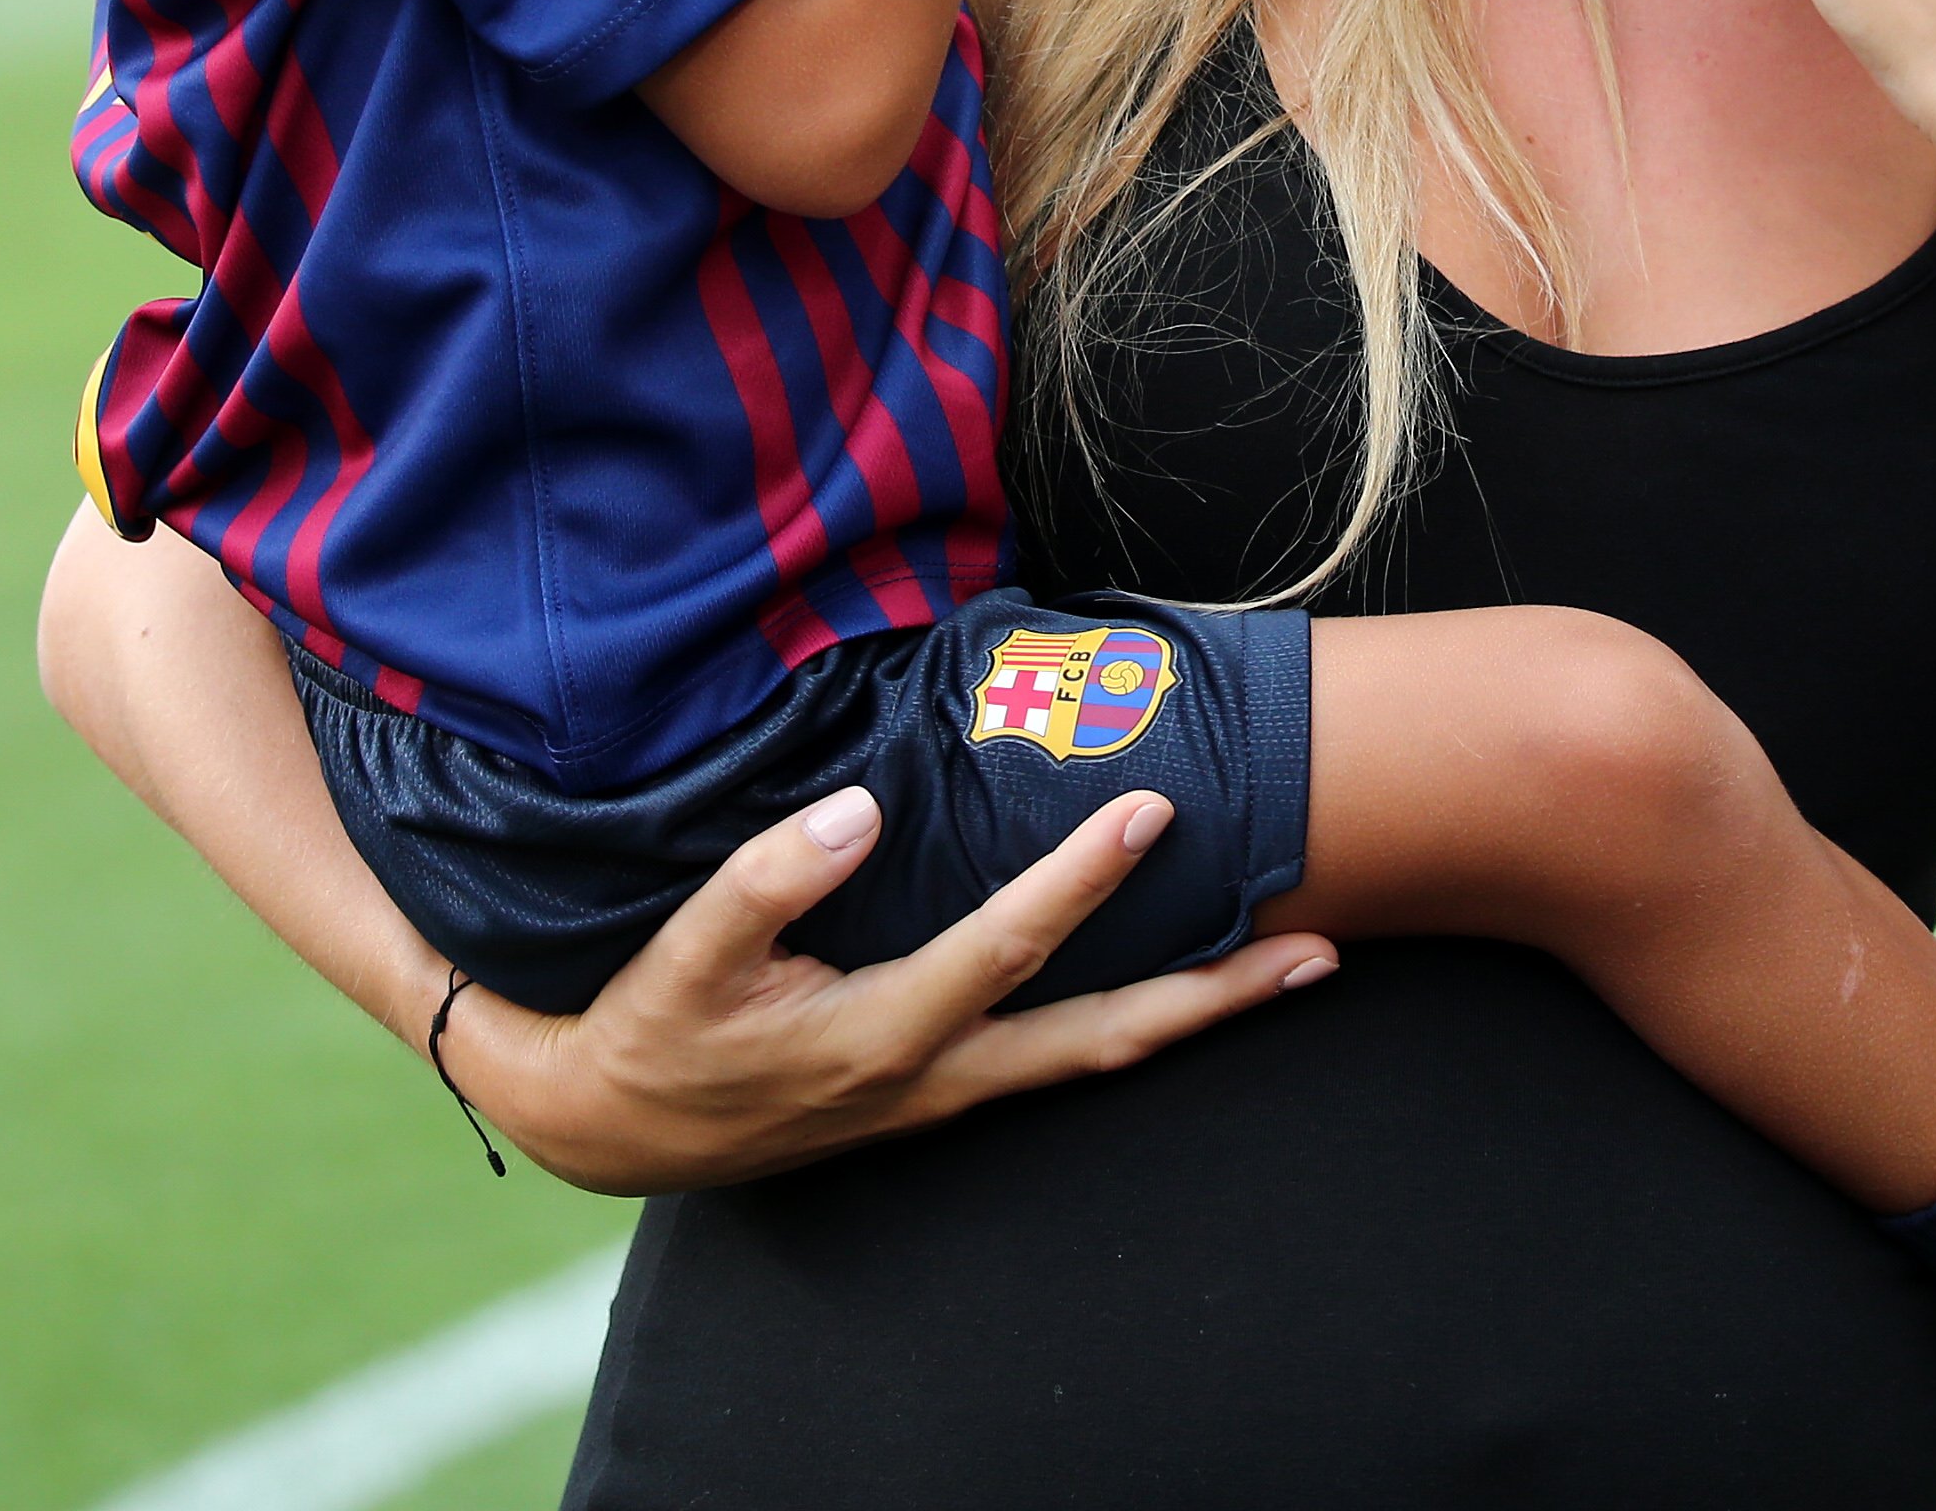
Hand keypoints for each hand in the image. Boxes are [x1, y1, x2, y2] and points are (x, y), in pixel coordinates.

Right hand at [438, 785, 1338, 1194]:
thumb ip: (767, 880)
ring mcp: (948, 1095)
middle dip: (1215, 998)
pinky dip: (1136, 1019)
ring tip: (1293, 961)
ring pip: (1097, 1058)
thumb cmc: (654, 1031)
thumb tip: (859, 810)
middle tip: (1319, 948)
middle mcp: (936, 1079)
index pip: (1005, 949)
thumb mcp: (682, 954)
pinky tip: (1180, 977)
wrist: (615, 1127)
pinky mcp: (944, 1091)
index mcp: (879, 1037)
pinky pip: (1062, 1056)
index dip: (1081, 881)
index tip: (1151, 809)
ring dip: (1197, 1014)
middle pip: (1104, 1042)